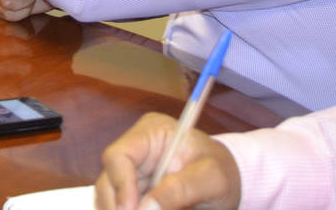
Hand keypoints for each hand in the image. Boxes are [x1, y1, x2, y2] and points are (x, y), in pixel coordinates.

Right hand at [95, 113, 241, 209]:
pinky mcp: (135, 194)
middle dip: (117, 207)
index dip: (119, 185)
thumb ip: (181, 189)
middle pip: (108, 182)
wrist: (228, 184)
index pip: (118, 155)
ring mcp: (132, 174)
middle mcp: (136, 152)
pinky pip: (121, 208)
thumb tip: (147, 208)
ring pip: (109, 200)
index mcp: (151, 134)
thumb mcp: (211, 179)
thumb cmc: (222, 172)